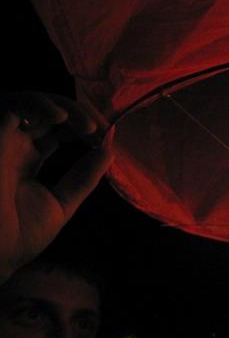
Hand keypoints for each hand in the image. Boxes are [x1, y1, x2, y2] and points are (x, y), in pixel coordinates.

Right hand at [0, 92, 112, 281]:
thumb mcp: (61, 202)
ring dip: (65, 107)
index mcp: (26, 157)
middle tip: (101, 129)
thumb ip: (83, 177)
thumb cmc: (19, 235)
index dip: (82, 127)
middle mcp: (13, 145)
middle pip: (48, 112)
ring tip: (89, 126)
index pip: (57, 129)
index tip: (104, 138)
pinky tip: (62, 118)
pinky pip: (11, 104)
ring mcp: (2, 140)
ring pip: (31, 102)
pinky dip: (38, 104)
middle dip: (80, 115)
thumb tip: (109, 152)